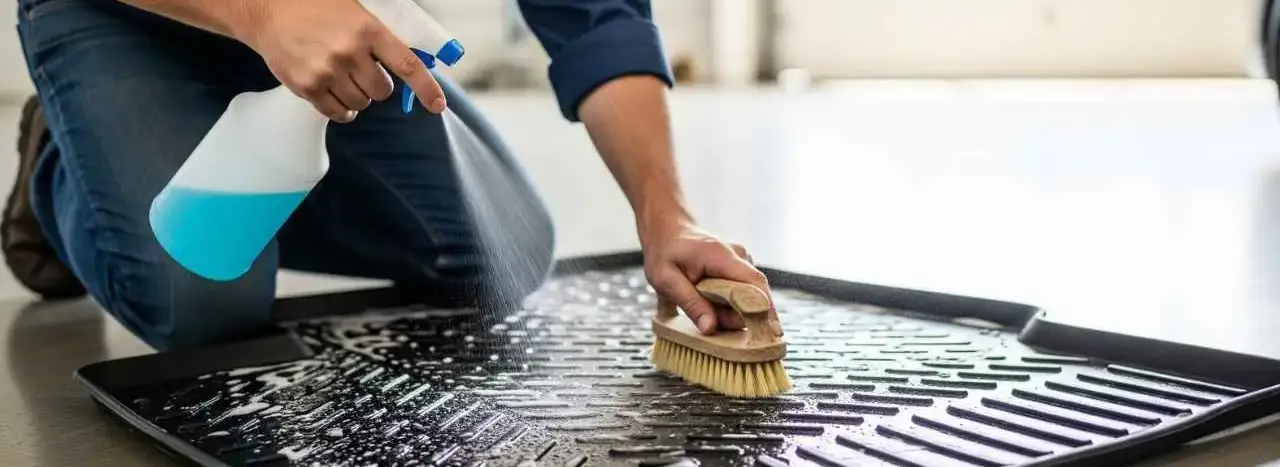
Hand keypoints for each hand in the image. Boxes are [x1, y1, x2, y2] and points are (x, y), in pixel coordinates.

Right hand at [237, 0, 446, 121]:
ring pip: (361, 103)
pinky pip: (337, 113)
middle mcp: (350, 52)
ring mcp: (328, 71)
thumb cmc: (316, 6)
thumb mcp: (355, 7)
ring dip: (358, 96)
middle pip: (382, 91)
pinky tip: (335, 94)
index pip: (407, 65)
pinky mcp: (308, 86)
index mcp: (368, 29)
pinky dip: (341, 110)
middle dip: (378, 85)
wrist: (267, 10)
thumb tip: (414, 56)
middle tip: (362, 70)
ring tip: (343, 77)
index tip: (437, 105)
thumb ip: (381, 32)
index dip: (426, 88)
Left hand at [641, 218, 777, 334]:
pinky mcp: (738, 269)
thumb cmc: (665, 253)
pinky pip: (742, 292)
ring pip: (748, 296)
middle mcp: (739, 257)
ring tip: (703, 306)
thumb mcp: (666, 280)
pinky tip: (709, 301)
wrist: (667, 231)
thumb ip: (690, 303)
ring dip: (731, 311)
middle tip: (710, 322)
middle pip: (754, 295)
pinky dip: (730, 304)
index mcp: (722, 256)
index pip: (755, 284)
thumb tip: (710, 328)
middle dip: (738, 317)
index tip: (772, 334)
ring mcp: (741, 262)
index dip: (767, 310)